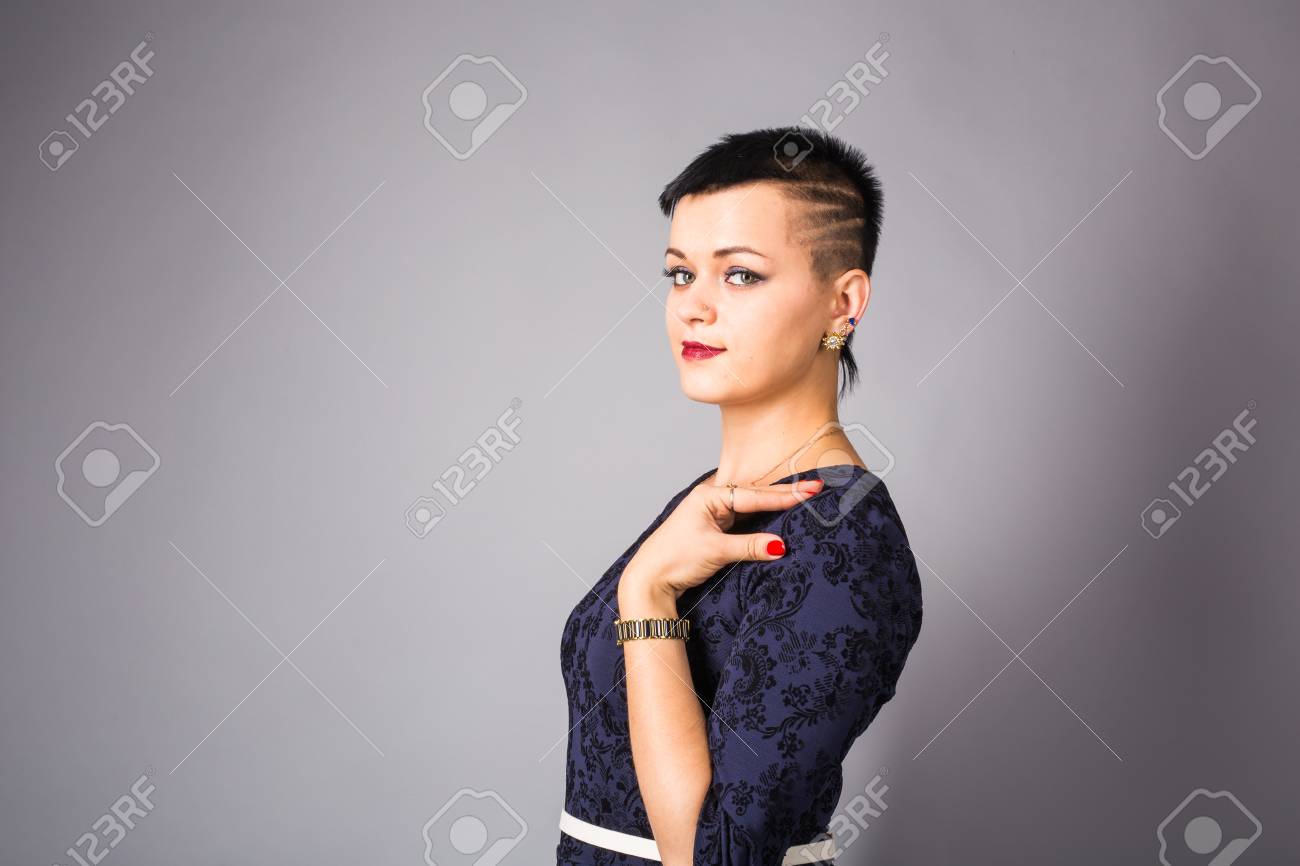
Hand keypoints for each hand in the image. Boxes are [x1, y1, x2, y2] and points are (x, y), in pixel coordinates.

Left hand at [621, 476, 824, 599]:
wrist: (650, 577)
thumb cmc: (674, 559)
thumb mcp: (715, 552)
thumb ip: (750, 546)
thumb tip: (781, 545)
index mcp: (708, 496)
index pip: (754, 495)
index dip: (783, 495)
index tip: (810, 491)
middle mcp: (712, 498)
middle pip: (756, 494)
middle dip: (785, 492)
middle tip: (817, 487)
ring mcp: (715, 511)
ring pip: (752, 504)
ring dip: (776, 501)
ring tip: (805, 494)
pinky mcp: (717, 525)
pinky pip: (747, 515)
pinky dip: (765, 514)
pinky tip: (781, 511)